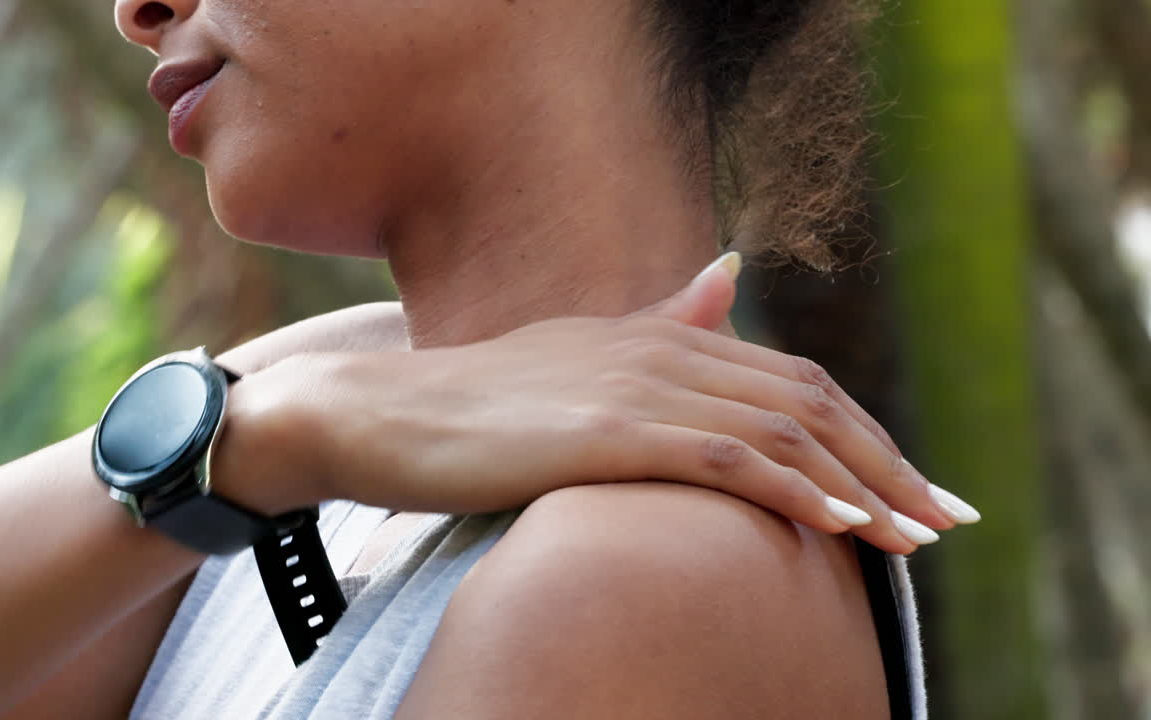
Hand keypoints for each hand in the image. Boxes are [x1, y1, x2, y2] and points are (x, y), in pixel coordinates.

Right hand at [225, 255, 977, 553]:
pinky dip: (794, 489)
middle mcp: (660, 347)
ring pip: (782, 429)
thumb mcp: (579, 358)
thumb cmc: (474, 407)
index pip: (792, 381)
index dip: (865, 432)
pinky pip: (725, 458)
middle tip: (948, 518)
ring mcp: (635, 386)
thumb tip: (726, 275)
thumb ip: (660, 321)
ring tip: (915, 537)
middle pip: (808, 401)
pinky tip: (840, 524)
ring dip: (862, 484)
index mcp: (659, 335)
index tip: (913, 486)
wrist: (380, 414)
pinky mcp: (606, 432)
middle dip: (889, 462)